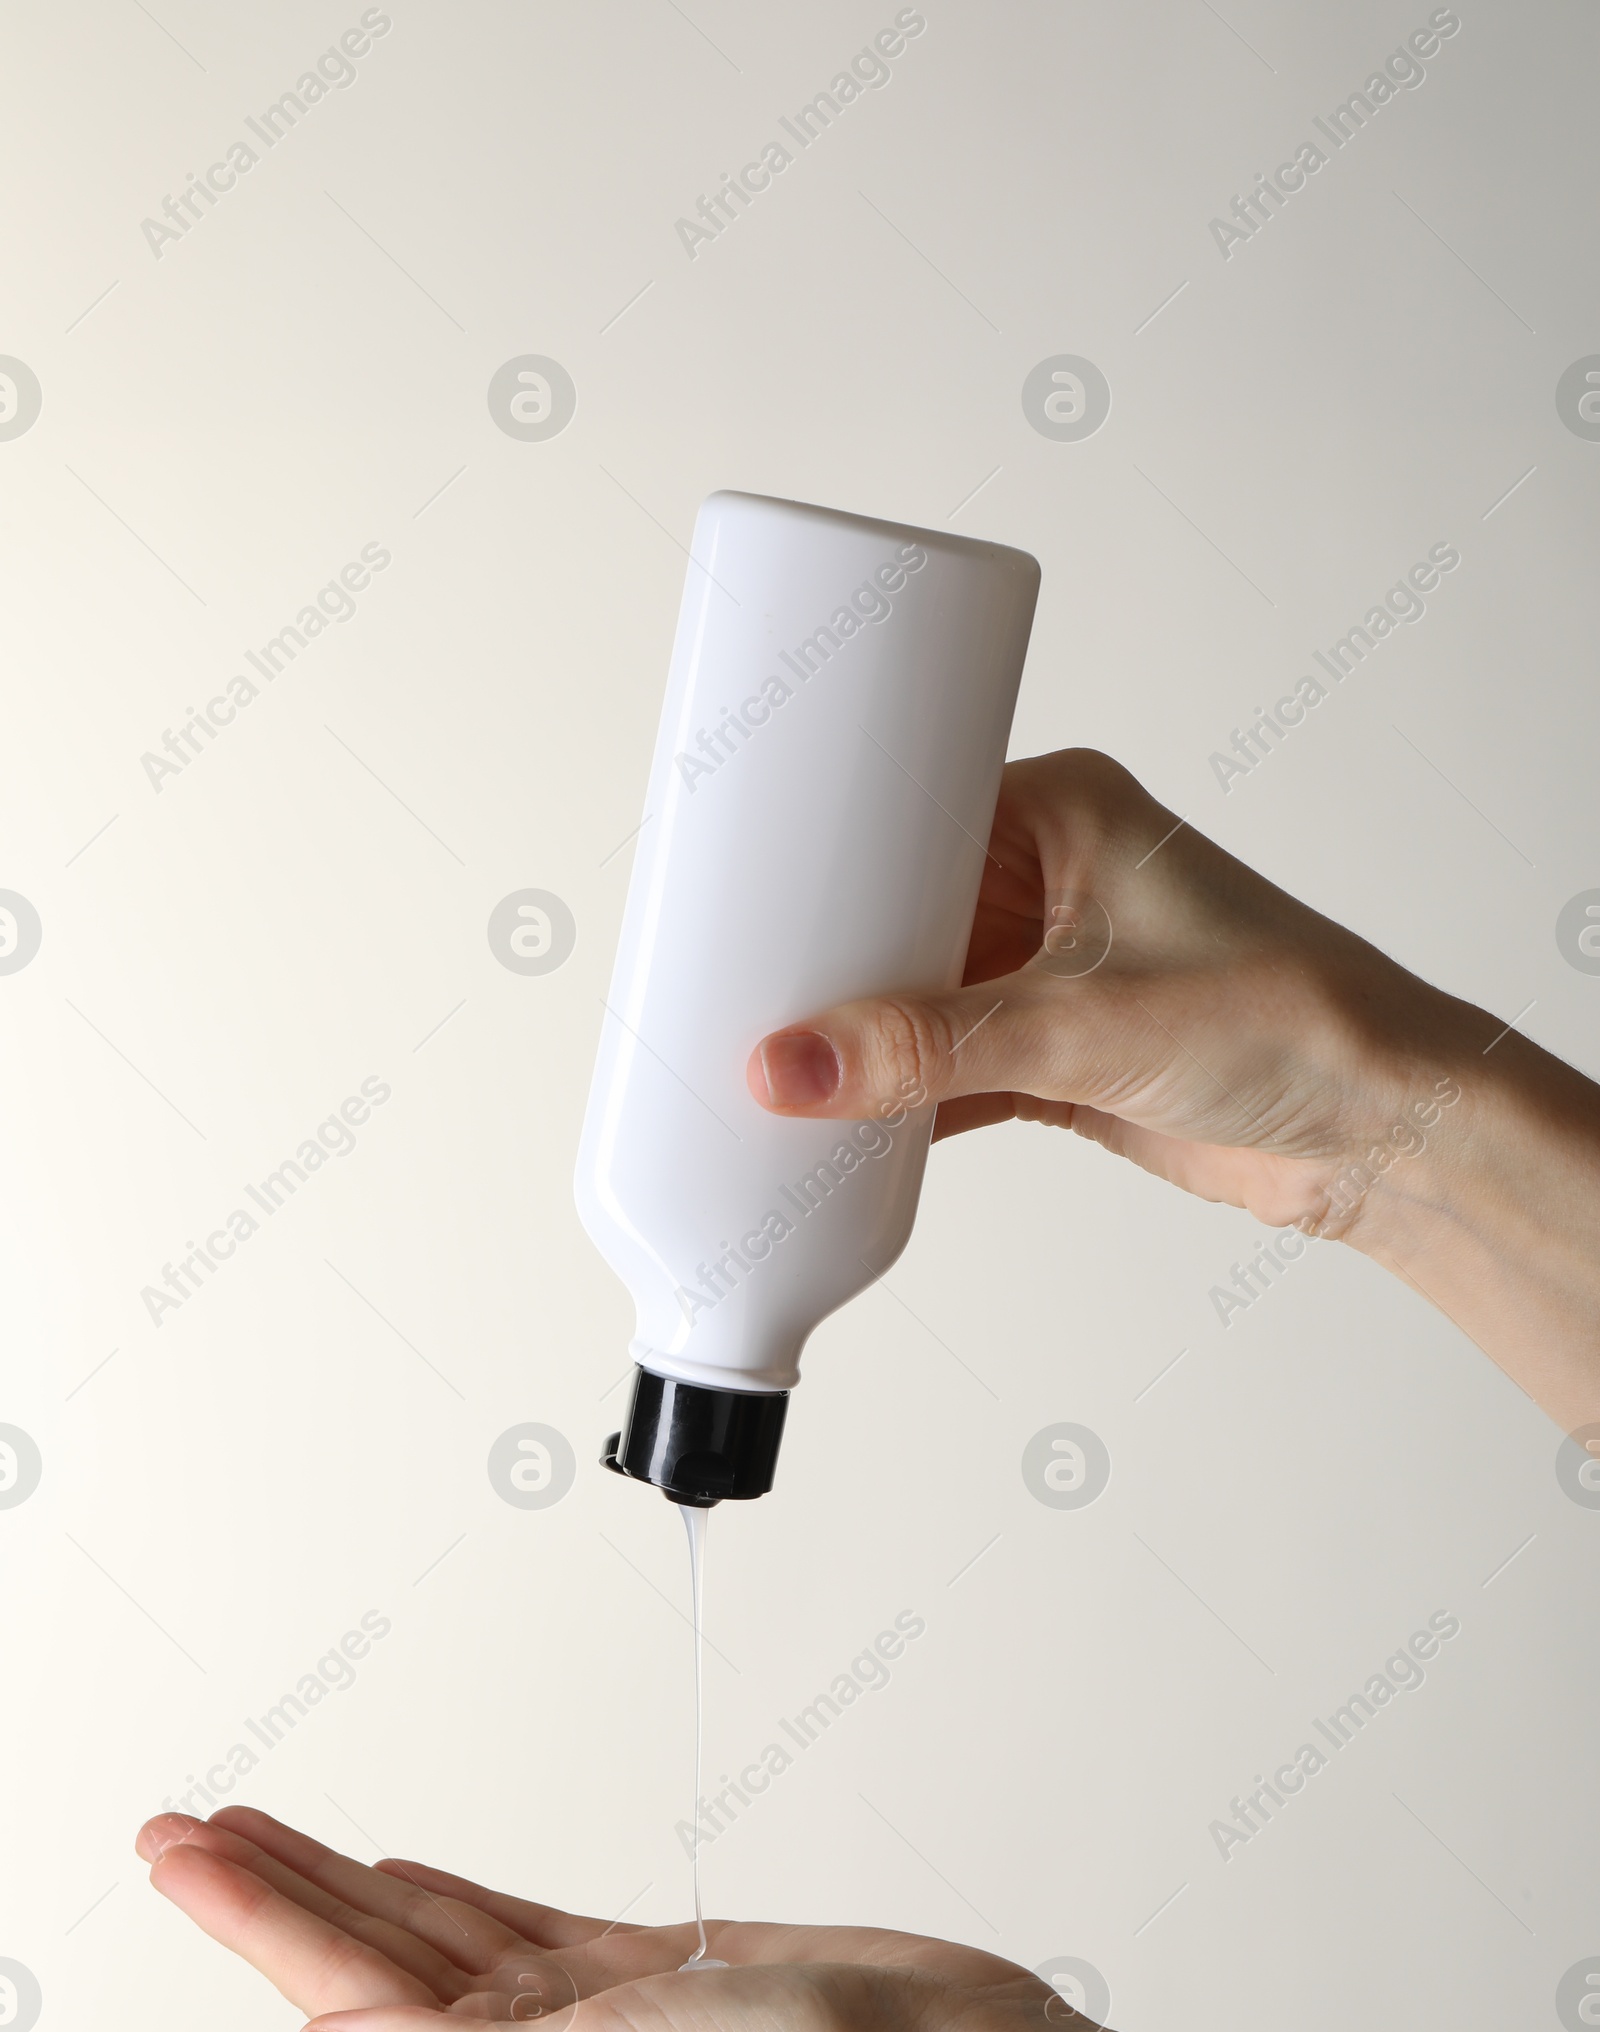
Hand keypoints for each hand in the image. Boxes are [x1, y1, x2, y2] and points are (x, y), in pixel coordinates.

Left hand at [133, 1806, 1022, 2031]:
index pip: (341, 1987)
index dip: (250, 1915)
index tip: (177, 1853)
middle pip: (366, 1954)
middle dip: (269, 1888)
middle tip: (184, 1827)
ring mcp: (588, 2008)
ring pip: (430, 1930)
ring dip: (342, 1877)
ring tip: (263, 1831)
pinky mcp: (646, 1964)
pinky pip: (514, 1921)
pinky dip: (449, 1892)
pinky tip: (403, 1871)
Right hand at [747, 746, 1467, 1236]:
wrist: (1380, 1130)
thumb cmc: (1289, 1019)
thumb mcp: (1082, 1024)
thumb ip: (930, 1050)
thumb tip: (793, 1064)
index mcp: (1064, 811)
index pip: (907, 811)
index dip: (824, 851)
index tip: (737, 887)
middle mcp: (1051, 878)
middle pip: (899, 910)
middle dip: (830, 959)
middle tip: (735, 987)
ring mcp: (1050, 969)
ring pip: (918, 997)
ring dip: (862, 1037)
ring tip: (768, 1061)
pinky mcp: (1057, 1053)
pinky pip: (948, 1067)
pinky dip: (903, 1097)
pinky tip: (841, 1120)